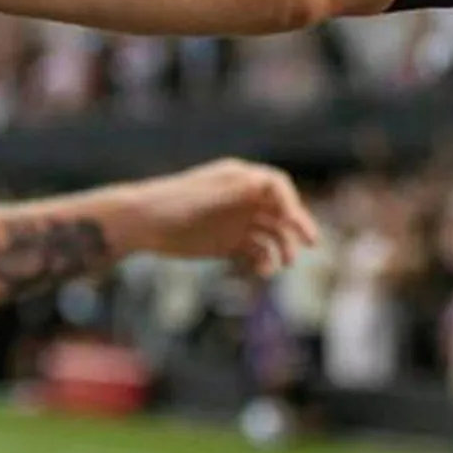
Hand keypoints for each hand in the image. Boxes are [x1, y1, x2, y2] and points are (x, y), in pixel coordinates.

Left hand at [139, 159, 320, 276]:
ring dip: (282, 248)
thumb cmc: (171, 204)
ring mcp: (237, 222)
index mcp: (238, 179)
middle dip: (296, 226)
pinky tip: (263, 272)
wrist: (142, 224)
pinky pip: (256, 252)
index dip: (291, 202)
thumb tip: (263, 183)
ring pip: (272, 234)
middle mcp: (242, 199)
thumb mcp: (205, 198)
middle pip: (280, 210)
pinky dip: (264, 261)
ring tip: (282, 266)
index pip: (276, 186)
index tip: (295, 221)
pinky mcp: (229, 243)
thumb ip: (234, 193)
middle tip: (311, 244)